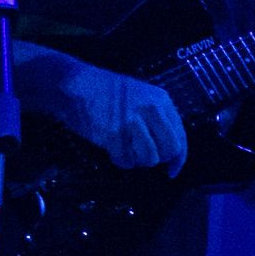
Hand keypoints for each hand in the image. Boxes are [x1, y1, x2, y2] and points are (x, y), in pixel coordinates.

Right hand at [53, 61, 186, 169]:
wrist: (74, 84)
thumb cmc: (107, 92)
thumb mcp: (142, 96)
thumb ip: (159, 119)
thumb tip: (172, 152)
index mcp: (161, 100)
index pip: (180, 136)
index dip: (178, 158)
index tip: (172, 171)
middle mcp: (150, 109)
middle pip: (169, 150)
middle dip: (157, 157)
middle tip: (142, 153)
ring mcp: (132, 122)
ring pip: (149, 158)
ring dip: (137, 160)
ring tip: (125, 148)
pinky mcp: (113, 134)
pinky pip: (126, 161)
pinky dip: (120, 160)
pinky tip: (112, 149)